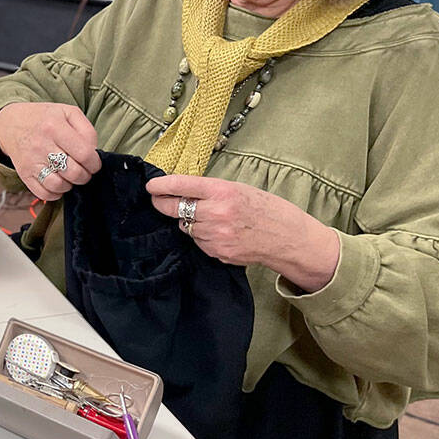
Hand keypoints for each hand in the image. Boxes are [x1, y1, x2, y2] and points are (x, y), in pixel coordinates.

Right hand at [0, 101, 99, 201]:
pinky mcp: (24, 174)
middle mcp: (41, 145)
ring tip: (70, 175)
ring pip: (59, 185)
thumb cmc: (44, 118)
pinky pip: (44, 194)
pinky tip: (58, 182)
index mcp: (54, 127)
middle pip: (74, 172)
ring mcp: (31, 162)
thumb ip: (87, 130)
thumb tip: (94, 153)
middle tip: (84, 170)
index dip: (94, 163)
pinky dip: (55, 193)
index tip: (94, 163)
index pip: (84, 154)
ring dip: (70, 184)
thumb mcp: (68, 112)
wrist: (11, 123)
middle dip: (85, 175)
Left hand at [145, 174, 340, 291]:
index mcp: (223, 191)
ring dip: (189, 221)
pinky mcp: (218, 252)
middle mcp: (217, 213)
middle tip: (158, 200)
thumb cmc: (265, 208)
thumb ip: (210, 190)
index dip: (161, 186)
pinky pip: (198, 242)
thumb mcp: (239, 189)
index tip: (150, 186)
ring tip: (211, 218)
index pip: (182, 186)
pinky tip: (219, 233)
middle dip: (163, 204)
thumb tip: (181, 191)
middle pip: (175, 209)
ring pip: (185, 226)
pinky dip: (202, 236)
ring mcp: (216, 235)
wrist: (288, 238)